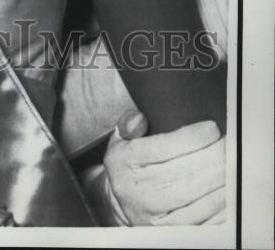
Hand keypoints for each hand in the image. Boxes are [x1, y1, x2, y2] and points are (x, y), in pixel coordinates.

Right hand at [89, 110, 225, 225]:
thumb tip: (139, 119)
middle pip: (186, 171)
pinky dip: (221, 205)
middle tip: (227, 143)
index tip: (212, 128)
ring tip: (231, 163)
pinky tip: (229, 190)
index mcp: (127, 163)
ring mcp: (158, 214)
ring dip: (221, 178)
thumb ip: (128, 125)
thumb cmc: (128, 167)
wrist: (123, 204)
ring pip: (198, 196)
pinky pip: (204, 219)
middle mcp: (140, 190)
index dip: (193, 137)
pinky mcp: (174, 232)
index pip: (164, 147)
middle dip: (213, 154)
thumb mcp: (120, 141)